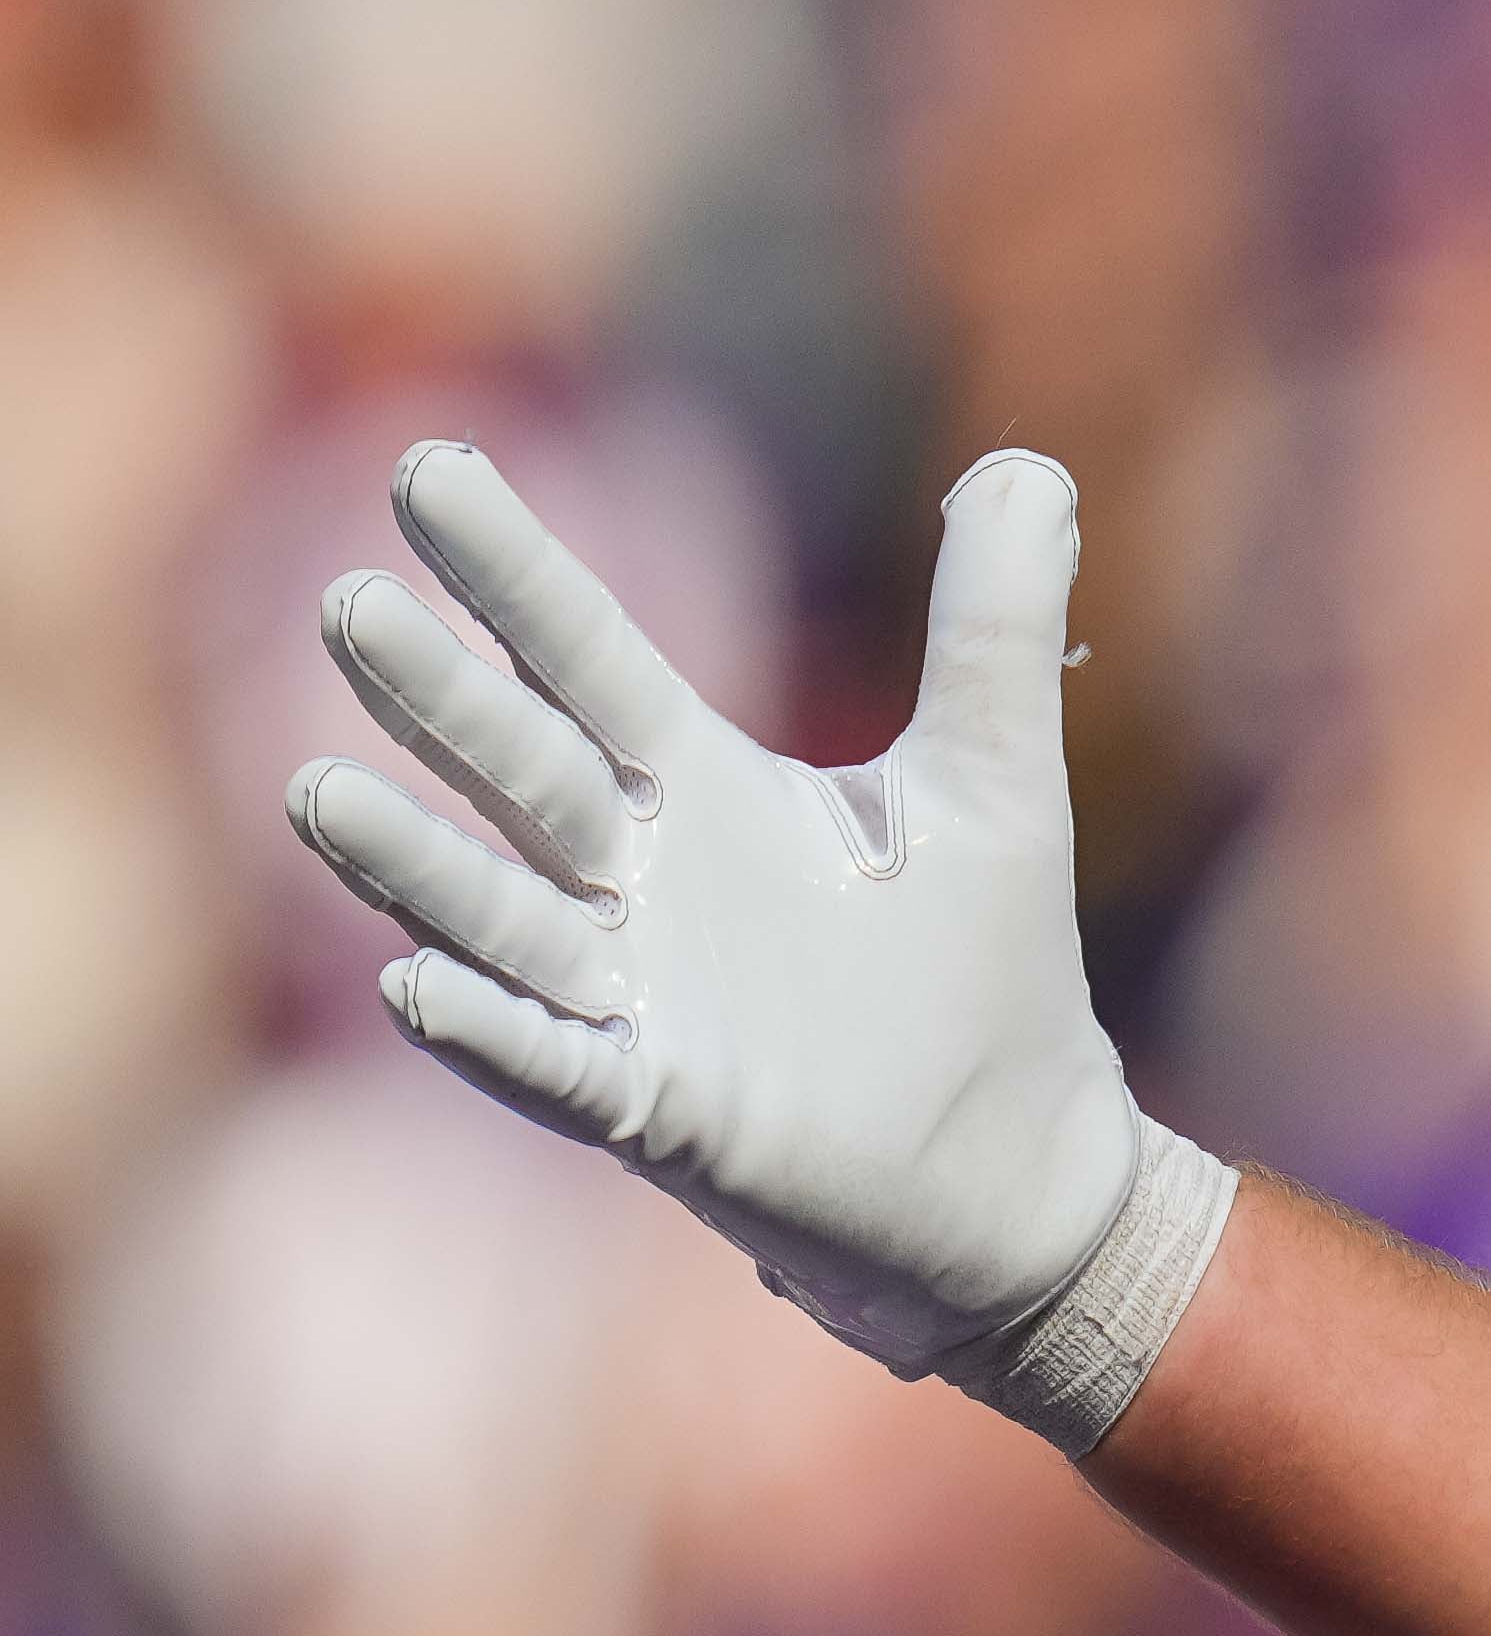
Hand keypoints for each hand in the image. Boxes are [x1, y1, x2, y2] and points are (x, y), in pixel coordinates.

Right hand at [285, 443, 1145, 1371]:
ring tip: (315, 792)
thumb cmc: (986, 975)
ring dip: (411, 863)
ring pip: (499, 916)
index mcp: (702, 789)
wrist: (1018, 1171)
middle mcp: (640, 884)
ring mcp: (636, 1000)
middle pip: (518, 769)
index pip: (585, 657)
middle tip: (350, 603)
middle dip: (438, 697)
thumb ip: (993, 629)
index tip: (429, 465)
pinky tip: (412, 984)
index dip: (513, 571)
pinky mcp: (662, 1111)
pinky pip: (554, 1064)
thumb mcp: (998, 782)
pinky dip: (487, 1032)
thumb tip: (1030, 464)